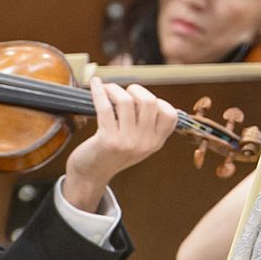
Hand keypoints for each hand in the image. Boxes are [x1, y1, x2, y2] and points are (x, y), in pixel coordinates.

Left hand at [63, 78, 178, 211]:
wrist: (91, 175)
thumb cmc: (112, 154)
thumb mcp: (138, 145)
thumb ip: (147, 125)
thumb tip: (145, 94)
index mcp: (155, 143)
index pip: (170, 114)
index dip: (158, 101)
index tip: (143, 100)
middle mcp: (144, 143)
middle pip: (149, 102)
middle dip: (136, 90)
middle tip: (125, 92)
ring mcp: (126, 142)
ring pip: (126, 101)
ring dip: (115, 89)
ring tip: (108, 90)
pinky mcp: (107, 139)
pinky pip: (105, 106)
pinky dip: (99, 91)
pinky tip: (96, 84)